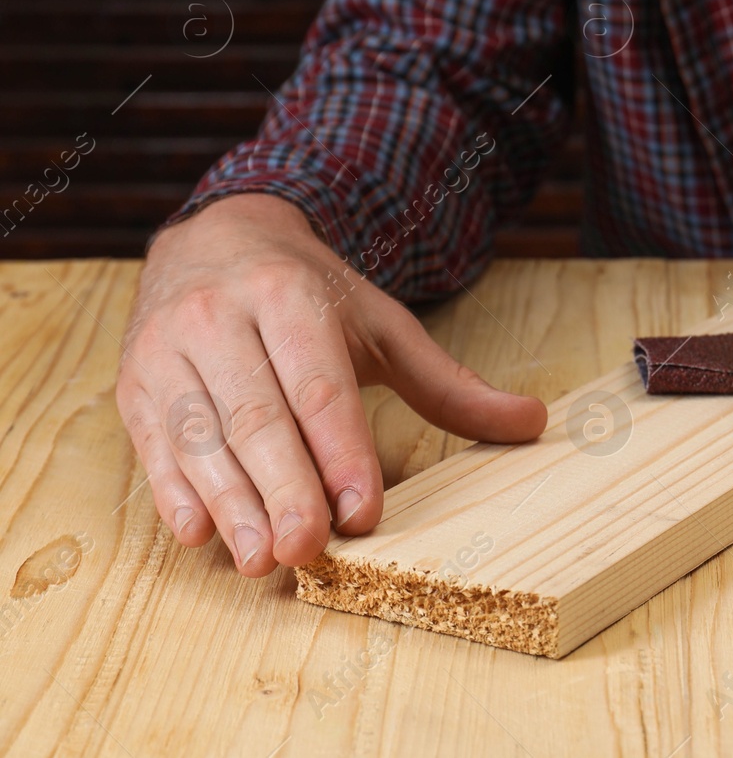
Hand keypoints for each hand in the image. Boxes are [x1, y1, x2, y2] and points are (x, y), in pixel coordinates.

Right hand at [117, 193, 546, 575]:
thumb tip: (532, 423)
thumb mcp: (383, 325)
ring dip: (231, 505)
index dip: (341, 452)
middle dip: (284, 489)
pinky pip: (152, 445)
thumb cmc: (307, 295)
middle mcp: (222, 319)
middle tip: (307, 549)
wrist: (213, 239)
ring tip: (261, 560)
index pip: (319, 386)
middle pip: (257, 417)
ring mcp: (168, 351)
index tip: (364, 510)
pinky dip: (175, 493)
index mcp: (290, 297)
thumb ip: (449, 384)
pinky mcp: (134, 383)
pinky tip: (201, 533)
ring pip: (200, 436)